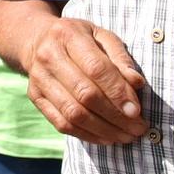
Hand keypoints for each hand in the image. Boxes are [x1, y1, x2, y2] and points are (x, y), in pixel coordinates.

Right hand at [19, 16, 148, 144]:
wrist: (39, 40)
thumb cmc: (79, 39)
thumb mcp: (102, 37)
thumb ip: (120, 58)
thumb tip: (136, 83)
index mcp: (68, 35)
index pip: (96, 68)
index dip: (118, 92)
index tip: (137, 111)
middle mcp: (49, 56)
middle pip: (84, 94)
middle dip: (115, 116)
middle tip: (137, 128)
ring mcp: (38, 78)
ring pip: (73, 113)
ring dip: (104, 130)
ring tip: (125, 136)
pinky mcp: (35, 96)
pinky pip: (61, 123)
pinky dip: (87, 135)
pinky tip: (106, 138)